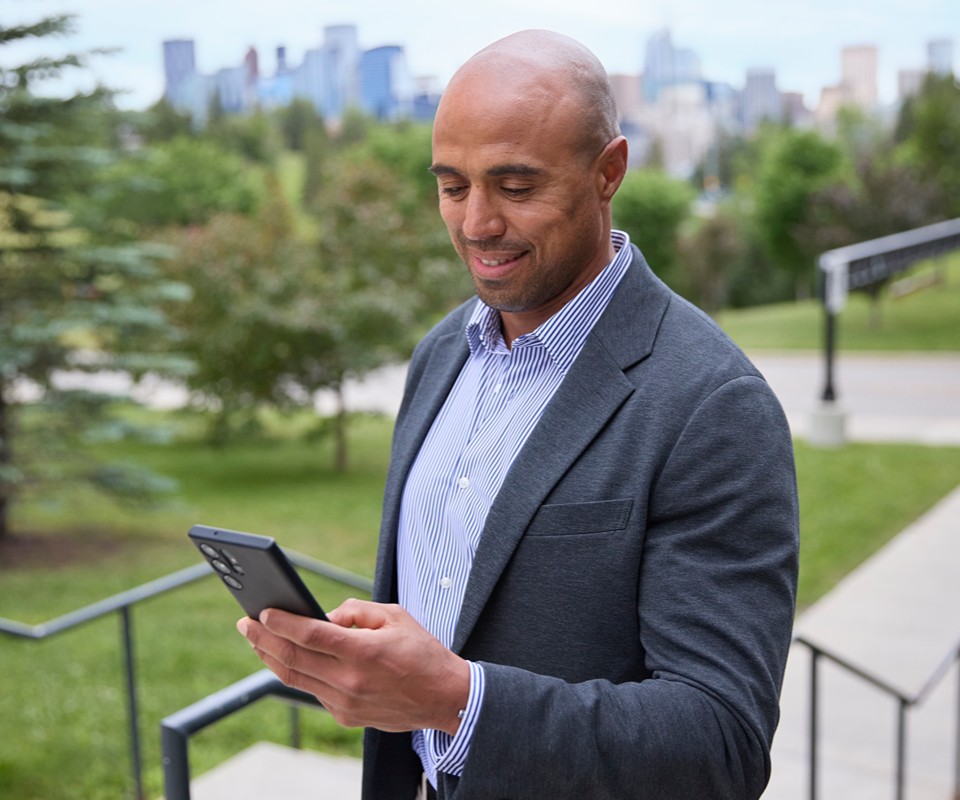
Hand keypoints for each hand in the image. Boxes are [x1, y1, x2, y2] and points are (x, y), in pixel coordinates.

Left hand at [236, 598, 469, 734]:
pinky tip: (289, 658)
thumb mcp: (395, 616)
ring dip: (272, 658)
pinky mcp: (346, 716)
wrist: (445, 698)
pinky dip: (299, 673)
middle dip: (264, 639)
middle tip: (244, 624)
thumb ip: (356, 611)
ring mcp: (346, 703)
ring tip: (257, 640)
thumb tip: (324, 616)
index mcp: (364, 652)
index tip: (262, 612)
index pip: (311, 634)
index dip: (282, 623)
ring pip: (297, 678)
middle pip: (294, 658)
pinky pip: (314, 691)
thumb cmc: (423, 652)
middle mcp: (350, 681)